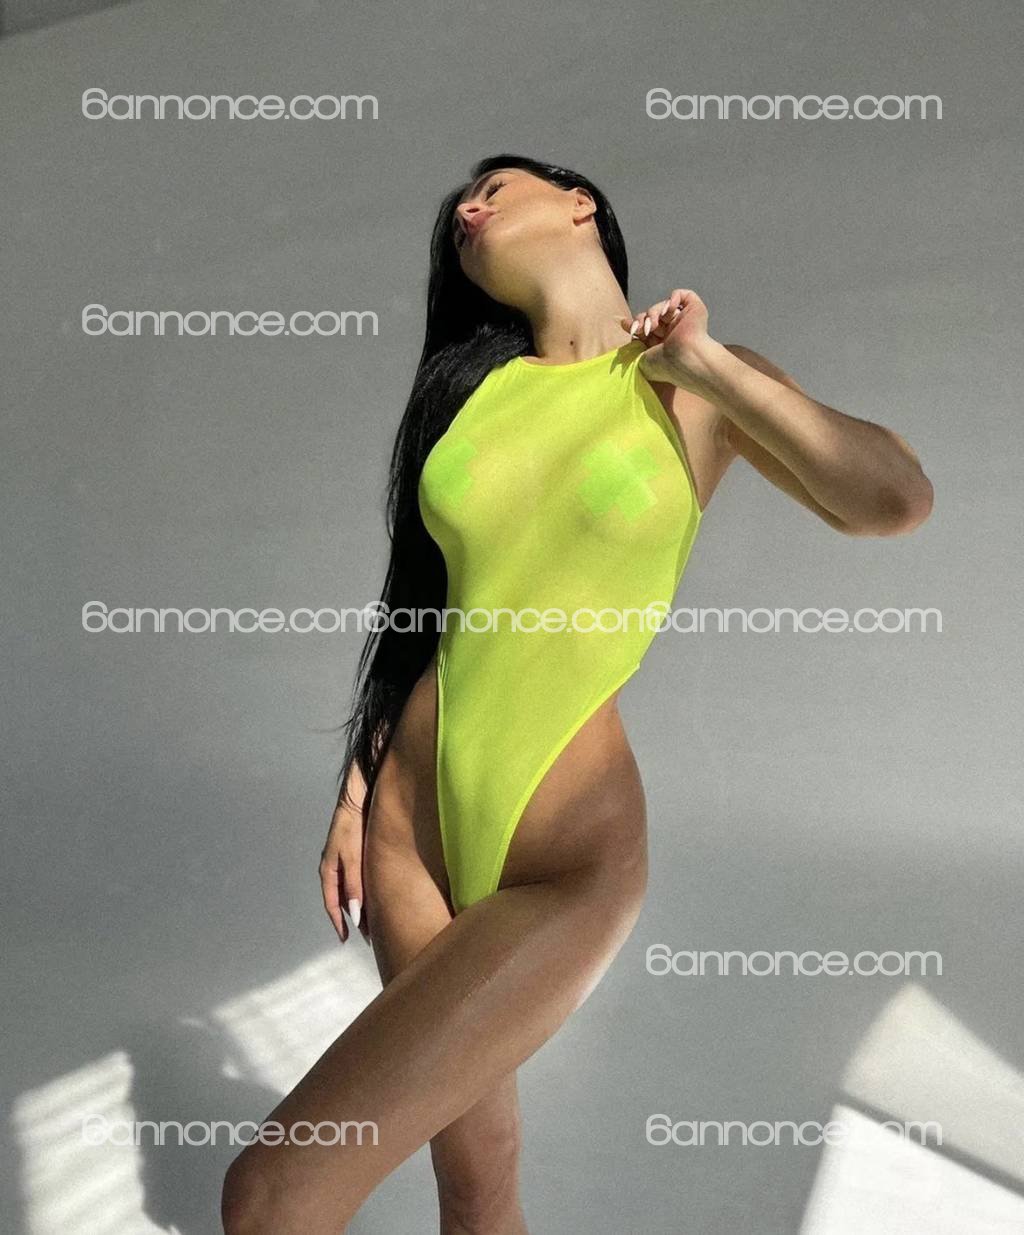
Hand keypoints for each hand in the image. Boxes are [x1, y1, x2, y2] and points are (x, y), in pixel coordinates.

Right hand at [319, 779, 367, 942]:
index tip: (347, 940)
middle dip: (353, 918)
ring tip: (374, 921)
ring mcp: (343, 861)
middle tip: (369, 935)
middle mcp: (334, 868)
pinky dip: (363, 892)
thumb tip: (355, 914)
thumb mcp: (352, 856)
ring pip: (350, 891)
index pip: (332, 904)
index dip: (339, 923)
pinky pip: (356, 880)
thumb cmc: (353, 825)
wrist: (358, 796)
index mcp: (328, 870)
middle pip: (342, 900)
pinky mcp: (354, 854)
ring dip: (359, 906)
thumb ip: (354, 885)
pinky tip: (374, 896)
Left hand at [621, 288, 717, 393]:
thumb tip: (625, 324)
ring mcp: (684, 321)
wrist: (684, 361)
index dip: (635, 324)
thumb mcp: (640, 359)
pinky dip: (673, 298)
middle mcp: (673, 332)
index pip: (646, 327)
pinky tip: (668, 311)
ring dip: (653, 313)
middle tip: (641, 329)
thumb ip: (632, 345)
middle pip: (652, 315)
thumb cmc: (663, 366)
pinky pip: (683, 295)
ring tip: (653, 325)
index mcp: (662, 345)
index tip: (627, 326)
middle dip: (642, 319)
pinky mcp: (695, 310)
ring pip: (663, 306)